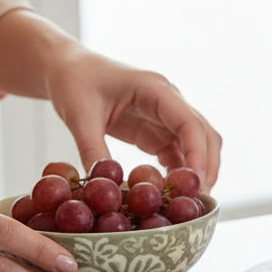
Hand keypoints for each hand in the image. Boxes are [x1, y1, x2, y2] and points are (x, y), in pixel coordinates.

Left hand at [44, 50, 221, 189]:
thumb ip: (94, 151)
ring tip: (187, 201)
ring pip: (195, 145)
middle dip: (206, 166)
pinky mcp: (155, 130)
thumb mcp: (79, 117)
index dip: (197, 154)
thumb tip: (106, 187)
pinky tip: (170, 192)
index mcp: (155, 89)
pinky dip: (178, 172)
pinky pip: (176, 153)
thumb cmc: (73, 82)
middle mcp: (168, 101)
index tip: (195, 184)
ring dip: (195, 171)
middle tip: (198, 199)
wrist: (66, 69)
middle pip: (204, 135)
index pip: (189, 123)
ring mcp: (164, 116)